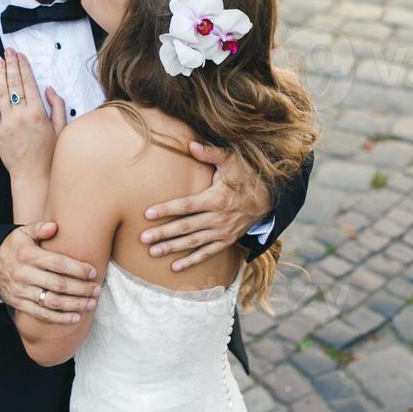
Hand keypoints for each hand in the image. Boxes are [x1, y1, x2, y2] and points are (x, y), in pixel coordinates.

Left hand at [0, 48, 65, 181]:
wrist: (33, 175)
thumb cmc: (49, 154)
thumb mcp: (61, 128)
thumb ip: (57, 106)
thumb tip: (49, 89)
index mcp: (38, 113)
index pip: (28, 83)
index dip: (23, 67)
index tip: (20, 55)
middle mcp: (21, 115)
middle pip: (14, 84)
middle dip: (11, 65)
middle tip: (8, 51)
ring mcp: (6, 123)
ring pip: (1, 93)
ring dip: (0, 74)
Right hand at [0, 221, 100, 323]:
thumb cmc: (13, 247)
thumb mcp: (22, 232)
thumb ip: (39, 228)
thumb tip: (54, 226)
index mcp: (28, 255)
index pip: (58, 264)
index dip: (77, 269)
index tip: (93, 272)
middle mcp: (24, 274)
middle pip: (58, 285)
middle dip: (81, 289)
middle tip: (97, 290)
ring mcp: (21, 291)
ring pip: (52, 302)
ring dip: (75, 305)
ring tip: (91, 304)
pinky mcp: (19, 304)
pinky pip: (42, 314)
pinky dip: (60, 318)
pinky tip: (76, 317)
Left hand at [140, 142, 271, 270]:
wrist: (269, 197)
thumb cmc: (246, 174)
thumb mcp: (231, 160)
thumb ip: (210, 153)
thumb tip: (190, 144)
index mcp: (216, 198)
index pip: (186, 205)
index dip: (166, 209)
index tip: (148, 214)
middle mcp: (218, 218)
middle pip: (186, 227)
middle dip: (163, 233)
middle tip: (143, 238)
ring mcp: (223, 232)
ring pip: (193, 243)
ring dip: (173, 248)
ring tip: (153, 252)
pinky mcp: (227, 240)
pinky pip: (207, 253)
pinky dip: (192, 261)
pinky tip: (175, 267)